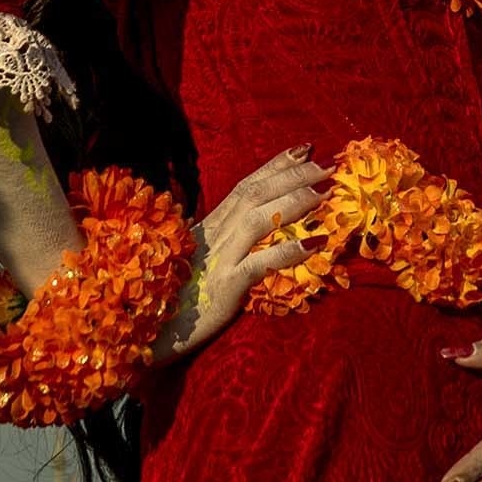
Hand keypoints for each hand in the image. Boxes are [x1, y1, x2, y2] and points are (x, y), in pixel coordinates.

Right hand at [152, 147, 327, 364]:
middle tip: (329, 165)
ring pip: (258, 218)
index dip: (276, 164)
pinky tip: (313, 243)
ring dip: (294, 201)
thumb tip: (264, 227)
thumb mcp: (206, 261)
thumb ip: (230, 242)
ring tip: (324, 193)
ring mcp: (218, 258)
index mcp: (212, 225)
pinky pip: (258, 264)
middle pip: (256, 192)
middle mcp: (215, 234)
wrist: (152, 333)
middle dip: (294, 174)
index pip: (247, 184)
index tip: (305, 149)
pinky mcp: (224, 286)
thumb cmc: (179, 300)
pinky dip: (286, 250)